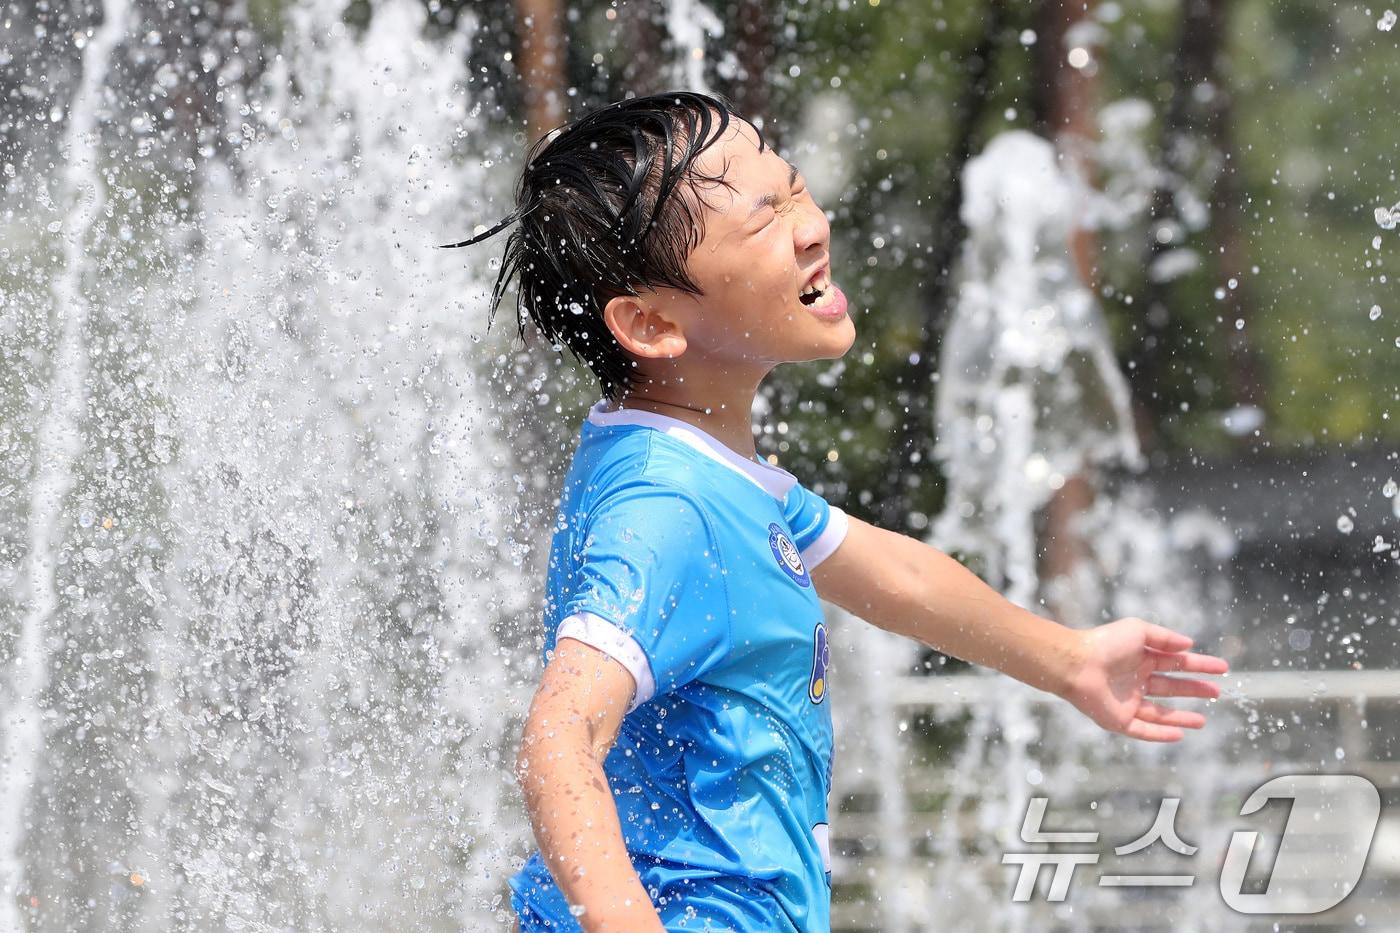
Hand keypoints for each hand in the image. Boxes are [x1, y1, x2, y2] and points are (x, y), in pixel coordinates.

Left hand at [1059, 617, 1229, 741]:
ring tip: (1203, 721)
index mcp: (1140, 659)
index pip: (1176, 663)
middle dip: (1195, 690)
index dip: (1200, 665)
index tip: (1222, 668)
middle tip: (1217, 692)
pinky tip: (1180, 735)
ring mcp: (1127, 702)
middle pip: (1172, 688)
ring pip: (1160, 713)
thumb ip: (1165, 638)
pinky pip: (1143, 730)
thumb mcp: (1139, 631)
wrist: (1077, 664)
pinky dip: (1161, 734)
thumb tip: (1189, 645)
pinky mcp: (1118, 720)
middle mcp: (1135, 681)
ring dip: (1181, 717)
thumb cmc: (1105, 643)